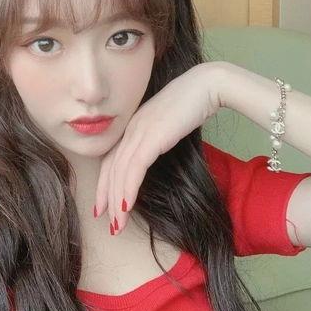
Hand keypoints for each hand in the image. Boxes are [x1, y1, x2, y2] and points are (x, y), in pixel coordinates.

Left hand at [94, 61, 226, 234]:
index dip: (105, 183)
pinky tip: (126, 208)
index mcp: (134, 125)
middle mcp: (132, 128)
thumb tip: (155, 152)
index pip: (113, 158)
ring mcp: (140, 131)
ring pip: (120, 172)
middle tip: (107, 223)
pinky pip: (134, 169)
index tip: (103, 204)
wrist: (208, 85)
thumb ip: (157, 137)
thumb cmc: (194, 102)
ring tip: (116, 226)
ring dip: (116, 202)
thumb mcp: (169, 124)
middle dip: (106, 198)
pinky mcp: (152, 137)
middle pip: (111, 168)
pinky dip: (128, 190)